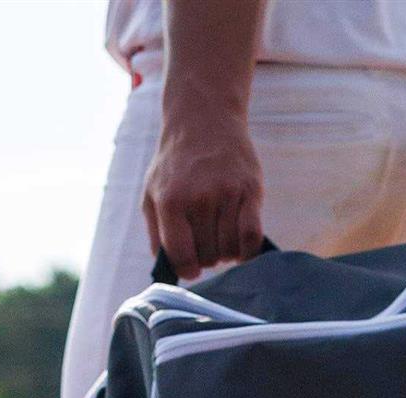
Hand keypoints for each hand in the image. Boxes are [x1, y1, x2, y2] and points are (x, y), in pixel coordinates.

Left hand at [142, 115, 263, 280]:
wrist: (204, 119)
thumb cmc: (175, 164)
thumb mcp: (152, 192)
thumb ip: (157, 232)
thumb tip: (169, 268)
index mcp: (171, 201)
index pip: (182, 256)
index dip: (187, 270)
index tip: (191, 268)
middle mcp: (199, 198)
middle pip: (208, 256)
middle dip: (207, 257)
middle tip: (206, 242)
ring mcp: (227, 193)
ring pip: (230, 250)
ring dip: (227, 253)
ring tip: (221, 237)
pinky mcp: (251, 190)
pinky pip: (253, 237)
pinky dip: (249, 251)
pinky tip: (242, 246)